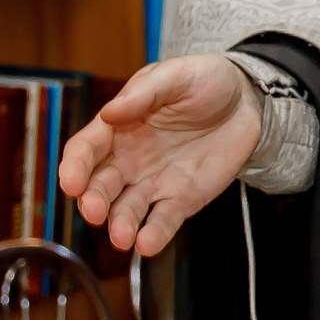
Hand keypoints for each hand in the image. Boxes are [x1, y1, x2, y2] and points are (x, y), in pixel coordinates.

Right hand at [57, 54, 260, 256]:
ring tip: (124, 237)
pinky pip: (163, 221)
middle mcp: (128, 159)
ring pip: (127, 209)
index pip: (86, 150)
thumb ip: (144, 94)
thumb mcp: (176, 76)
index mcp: (118, 127)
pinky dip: (154, 235)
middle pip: (101, 185)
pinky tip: (147, 244)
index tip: (72, 182)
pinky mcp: (181, 199)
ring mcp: (153, 183)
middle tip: (95, 212)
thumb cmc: (205, 80)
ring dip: (121, 224)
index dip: (75, 166)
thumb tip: (109, 112)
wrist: (247, 101)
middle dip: (94, 200)